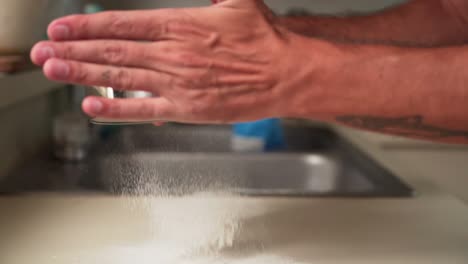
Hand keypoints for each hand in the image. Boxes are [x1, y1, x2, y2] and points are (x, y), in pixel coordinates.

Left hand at [31, 0, 299, 123]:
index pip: (122, 24)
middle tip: (44, 53)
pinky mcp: (187, 109)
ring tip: (56, 72)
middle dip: (73, 52)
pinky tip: (92, 107)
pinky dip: (116, 109)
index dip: (87, 26)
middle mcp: (173, 55)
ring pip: (121, 78)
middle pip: (112, 51)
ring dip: (84, 75)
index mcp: (181, 25)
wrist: (286, 74)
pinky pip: (144, 110)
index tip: (62, 29)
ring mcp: (178, 84)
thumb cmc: (264, 40)